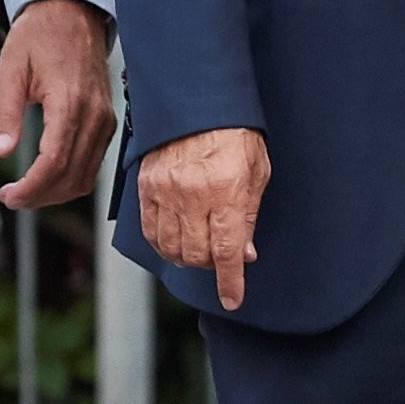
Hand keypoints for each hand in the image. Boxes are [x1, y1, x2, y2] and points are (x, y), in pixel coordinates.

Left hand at [0, 0, 116, 209]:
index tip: (8, 195)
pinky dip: (72, 176)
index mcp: (70, 102)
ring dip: (57, 190)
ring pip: (88, 173)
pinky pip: (95, 160)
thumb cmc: (39, 37)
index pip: (55, 161)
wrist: (73, 14)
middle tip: (11, 197)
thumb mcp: (9, 70)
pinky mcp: (108, 118)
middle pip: (73, 174)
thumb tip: (2, 152)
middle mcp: (95, 113)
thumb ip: (6, 114)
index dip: (31, 187)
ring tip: (27, 190)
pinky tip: (48, 174)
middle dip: (41, 195)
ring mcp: (106, 117)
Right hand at [138, 127, 270, 309]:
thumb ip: (249, 215)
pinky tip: (176, 241)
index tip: (233, 299)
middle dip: (211, 266)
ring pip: (171, 248)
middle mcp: (193, 196)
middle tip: (222, 259)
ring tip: (201, 249)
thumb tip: (245, 254)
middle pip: (196, 254)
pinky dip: (164, 244)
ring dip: (187, 258)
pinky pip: (151, 232)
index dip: (231, 280)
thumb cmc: (237, 135)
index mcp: (226, 191)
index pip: (227, 250)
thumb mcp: (257, 172)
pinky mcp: (147, 189)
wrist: (199, 104)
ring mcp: (165, 193)